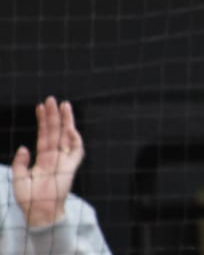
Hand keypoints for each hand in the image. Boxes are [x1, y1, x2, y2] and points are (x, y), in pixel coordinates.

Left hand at [11, 98, 84, 229]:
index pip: (44, 136)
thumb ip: (20, 163)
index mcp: (43, 160)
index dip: (42, 122)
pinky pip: (77, 151)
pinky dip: (75, 139)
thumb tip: (24, 147)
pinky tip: (70, 128)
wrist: (39, 212)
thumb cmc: (28, 199)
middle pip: (55, 132)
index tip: (40, 107)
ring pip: (67, 137)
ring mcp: (64, 161)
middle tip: (51, 99)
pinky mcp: (70, 167)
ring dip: (66, 122)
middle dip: (53, 116)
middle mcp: (55, 157)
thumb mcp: (18, 179)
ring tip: (63, 106)